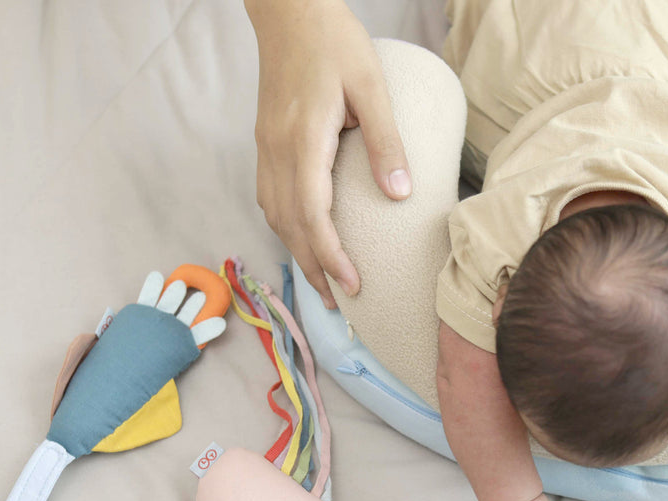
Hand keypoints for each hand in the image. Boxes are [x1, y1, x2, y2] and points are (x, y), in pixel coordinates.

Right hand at [247, 0, 411, 308]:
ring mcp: (267, 147)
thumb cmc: (334, 41)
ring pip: (275, 215)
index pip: (312, 215)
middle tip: (339, 305)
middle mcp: (277, 151)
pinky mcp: (267, 142)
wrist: (289, 10)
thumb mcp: (371, 86)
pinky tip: (305, 238)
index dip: (330, 257)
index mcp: (303, 140)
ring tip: (324, 282)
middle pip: (290, 226)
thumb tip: (400, 195)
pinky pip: (271, 197)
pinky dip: (287, 227)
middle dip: (314, 269)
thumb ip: (385, 142)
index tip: (352, 286)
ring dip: (298, 253)